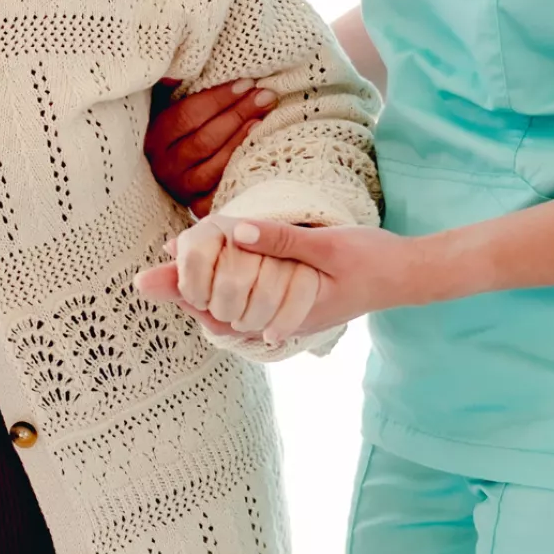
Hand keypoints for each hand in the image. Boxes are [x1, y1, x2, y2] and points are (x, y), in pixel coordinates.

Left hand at [139, 218, 432, 342]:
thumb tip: (235, 232)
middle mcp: (279, 321)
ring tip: (168, 275)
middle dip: (184, 294)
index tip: (152, 277)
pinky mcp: (291, 305)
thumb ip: (282, 239)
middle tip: (145, 278)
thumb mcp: (326, 245)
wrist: (407, 276)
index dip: (185, 292)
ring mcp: (285, 315)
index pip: (221, 309)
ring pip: (231, 312)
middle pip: (218, 313)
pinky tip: (212, 273)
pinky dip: (226, 290)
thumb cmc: (371, 260)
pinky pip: (250, 303)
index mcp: (283, 312)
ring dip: (202, 294)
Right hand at [144, 78, 277, 215]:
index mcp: (154, 137)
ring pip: (213, 166)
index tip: (246, 83)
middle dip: (238, 115)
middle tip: (265, 96)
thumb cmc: (177, 130)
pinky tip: (257, 150)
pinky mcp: (199, 206)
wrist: (174, 171)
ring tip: (263, 118)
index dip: (218, 99)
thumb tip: (174, 75)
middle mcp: (164, 166)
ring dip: (241, 141)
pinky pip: (221, 191)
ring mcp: (181, 188)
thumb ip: (169, 87)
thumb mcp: (166, 105)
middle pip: (204, 140)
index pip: (187, 115)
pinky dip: (239, 170)